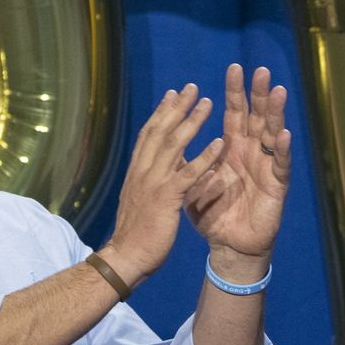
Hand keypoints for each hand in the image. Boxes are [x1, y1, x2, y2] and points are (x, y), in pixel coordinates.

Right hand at [99, 84, 221, 283]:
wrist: (125, 257)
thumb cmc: (133, 234)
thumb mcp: (138, 199)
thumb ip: (146, 181)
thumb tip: (151, 168)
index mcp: (136, 171)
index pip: (148, 134)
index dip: (161, 112)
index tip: (172, 94)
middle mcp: (143, 171)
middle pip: (160, 131)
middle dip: (177, 107)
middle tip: (192, 87)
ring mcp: (153, 182)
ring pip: (174, 145)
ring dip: (193, 122)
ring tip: (209, 103)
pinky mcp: (166, 198)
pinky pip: (188, 173)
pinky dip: (204, 157)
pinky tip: (219, 143)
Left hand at [187, 65, 291, 279]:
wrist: (229, 245)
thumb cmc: (214, 214)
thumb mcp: (196, 183)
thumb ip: (190, 161)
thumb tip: (174, 140)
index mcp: (232, 149)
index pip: (235, 113)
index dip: (235, 92)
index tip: (234, 68)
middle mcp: (252, 153)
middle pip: (257, 117)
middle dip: (259, 94)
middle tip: (262, 70)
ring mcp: (266, 167)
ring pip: (272, 134)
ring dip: (275, 113)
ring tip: (277, 92)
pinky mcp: (276, 186)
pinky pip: (280, 165)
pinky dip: (282, 150)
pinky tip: (283, 134)